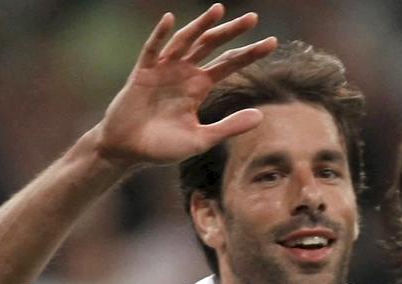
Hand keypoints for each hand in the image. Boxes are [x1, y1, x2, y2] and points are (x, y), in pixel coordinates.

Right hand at [94, 4, 277, 168]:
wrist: (128, 151)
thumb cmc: (163, 147)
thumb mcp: (202, 139)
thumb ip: (229, 126)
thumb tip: (262, 115)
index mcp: (200, 86)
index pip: (230, 63)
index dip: (250, 53)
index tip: (273, 42)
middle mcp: (184, 72)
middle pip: (212, 45)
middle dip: (231, 31)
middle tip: (253, 17)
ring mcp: (164, 69)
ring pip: (185, 41)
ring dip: (201, 25)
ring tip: (219, 9)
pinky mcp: (143, 73)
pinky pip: (152, 49)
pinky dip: (160, 34)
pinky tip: (170, 19)